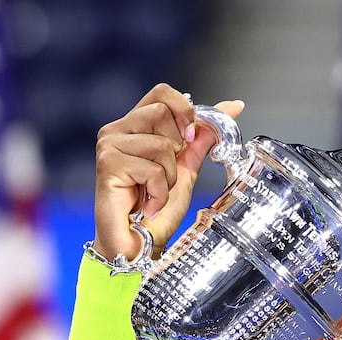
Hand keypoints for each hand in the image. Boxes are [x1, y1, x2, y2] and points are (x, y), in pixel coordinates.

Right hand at [92, 85, 244, 261]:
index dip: (184, 109)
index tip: (192, 137)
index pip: (162, 92)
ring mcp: (109, 145)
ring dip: (169, 177)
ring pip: (162, 145)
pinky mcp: (108, 164)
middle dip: (176, 150)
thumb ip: (202, 138)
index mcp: (134, 126)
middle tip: (164, 176)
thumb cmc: (155, 210)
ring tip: (155, 194)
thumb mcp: (186, 169)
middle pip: (162, 113)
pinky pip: (153, 169)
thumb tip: (232, 106)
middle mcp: (117, 130)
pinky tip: (148, 204)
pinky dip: (159, 192)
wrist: (136, 245)